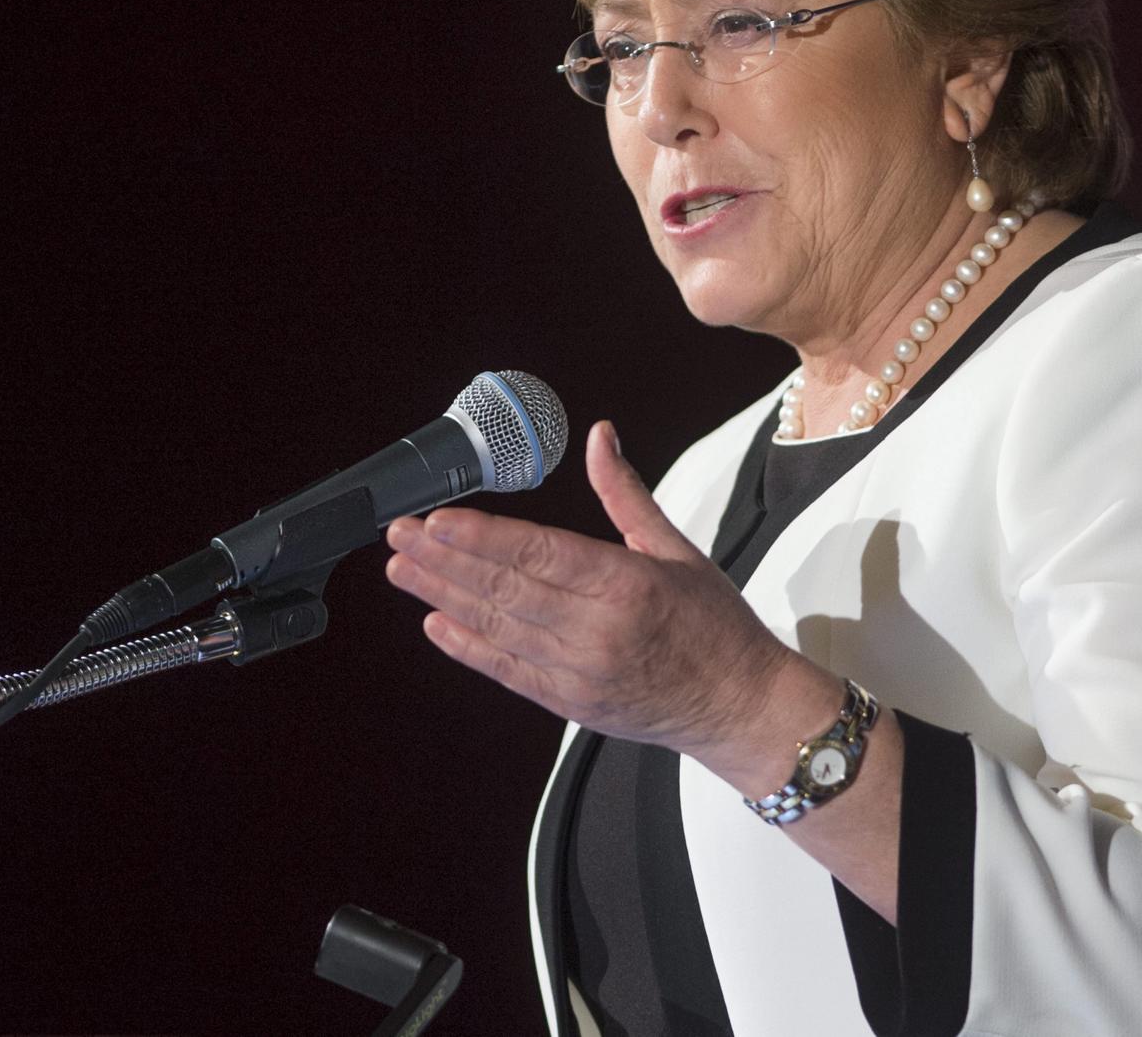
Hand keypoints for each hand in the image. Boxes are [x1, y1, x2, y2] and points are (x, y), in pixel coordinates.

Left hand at [383, 420, 795, 756]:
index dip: (481, 537)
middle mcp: (598, 630)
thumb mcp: (677, 548)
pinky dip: (468, 647)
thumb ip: (625, 494)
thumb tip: (601, 437)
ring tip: (404, 570)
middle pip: (504, 588)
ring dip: (443, 595)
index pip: (538, 553)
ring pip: (496, 627)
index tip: (438, 520)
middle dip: (444, 559)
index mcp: (627, 584)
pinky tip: (436, 623)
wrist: (740, 705)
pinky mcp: (570, 703)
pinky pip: (507, 671)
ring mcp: (579, 672)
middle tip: (401, 535)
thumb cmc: (716, 626)